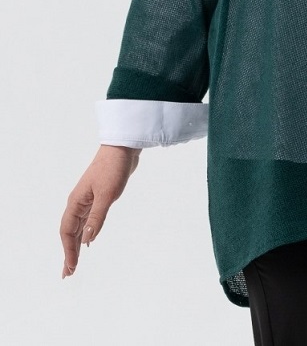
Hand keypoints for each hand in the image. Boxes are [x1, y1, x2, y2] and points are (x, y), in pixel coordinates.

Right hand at [60, 145, 140, 278]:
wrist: (123, 149)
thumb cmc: (113, 169)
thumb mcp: (107, 195)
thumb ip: (97, 217)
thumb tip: (87, 240)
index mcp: (77, 202)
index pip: (67, 231)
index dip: (68, 251)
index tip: (71, 268)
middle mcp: (79, 202)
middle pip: (70, 232)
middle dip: (69, 253)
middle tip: (68, 274)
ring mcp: (88, 200)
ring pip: (78, 227)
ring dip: (76, 245)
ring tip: (74, 263)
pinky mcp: (98, 197)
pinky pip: (87, 220)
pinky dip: (85, 233)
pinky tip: (88, 241)